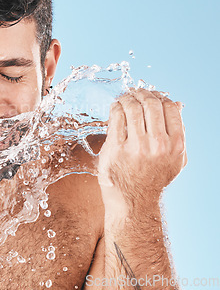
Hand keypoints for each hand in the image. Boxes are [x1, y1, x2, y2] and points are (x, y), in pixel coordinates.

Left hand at [97, 89, 186, 206]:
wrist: (133, 201)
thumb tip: (177, 104)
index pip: (170, 107)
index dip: (159, 96)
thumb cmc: (153, 177)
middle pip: (150, 104)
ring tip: (124, 98)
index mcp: (175, 145)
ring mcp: (136, 147)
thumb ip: (177, 131)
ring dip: (127, 98)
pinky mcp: (115, 148)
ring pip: (132, 108)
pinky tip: (115, 107)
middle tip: (135, 92)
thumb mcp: (174, 158)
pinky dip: (115, 107)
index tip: (150, 95)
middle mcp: (157, 145)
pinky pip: (116, 118)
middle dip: (141, 94)